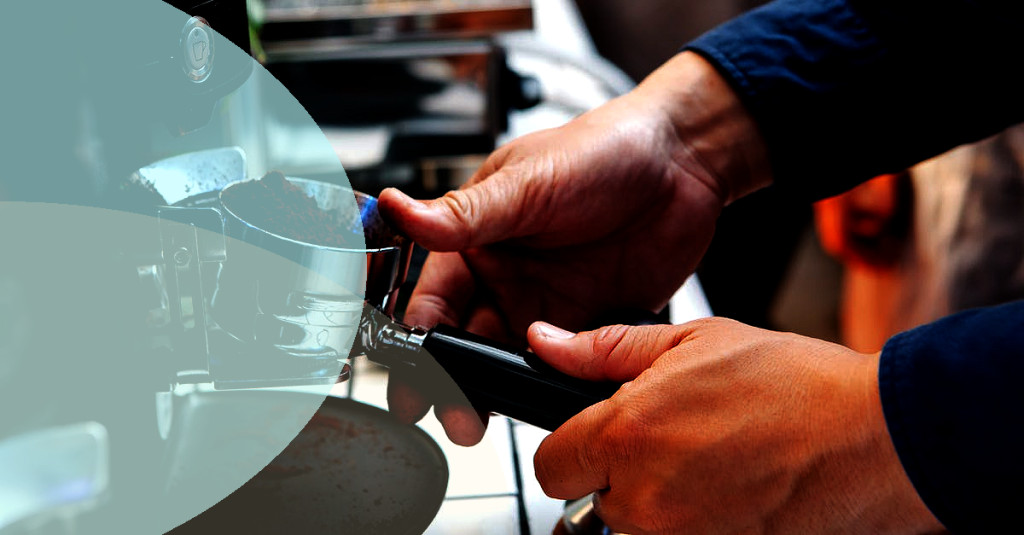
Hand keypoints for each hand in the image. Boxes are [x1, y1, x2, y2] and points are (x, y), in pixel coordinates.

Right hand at [378, 52, 769, 444]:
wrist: (683, 161)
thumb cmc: (601, 149)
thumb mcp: (527, 182)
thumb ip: (464, 214)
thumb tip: (397, 209)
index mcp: (477, 240)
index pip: (433, 301)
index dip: (417, 343)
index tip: (410, 378)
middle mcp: (507, 278)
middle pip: (465, 344)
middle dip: (451, 384)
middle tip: (450, 416)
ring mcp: (549, 305)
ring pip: (510, 363)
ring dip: (497, 392)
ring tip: (485, 421)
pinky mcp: (591, 323)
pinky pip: (565, 367)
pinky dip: (554, 386)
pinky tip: (547, 400)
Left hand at [529, 318, 944, 534]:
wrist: (874, 440)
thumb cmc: (796, 386)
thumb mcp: (694, 342)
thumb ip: (605, 349)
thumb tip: (546, 343)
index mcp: (629, 434)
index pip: (549, 466)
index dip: (568, 448)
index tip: (590, 438)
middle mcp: (646, 498)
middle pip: (590, 502)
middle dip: (617, 474)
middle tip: (669, 442)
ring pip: (633, 528)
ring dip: (655, 502)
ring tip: (706, 464)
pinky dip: (692, 521)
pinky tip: (728, 490)